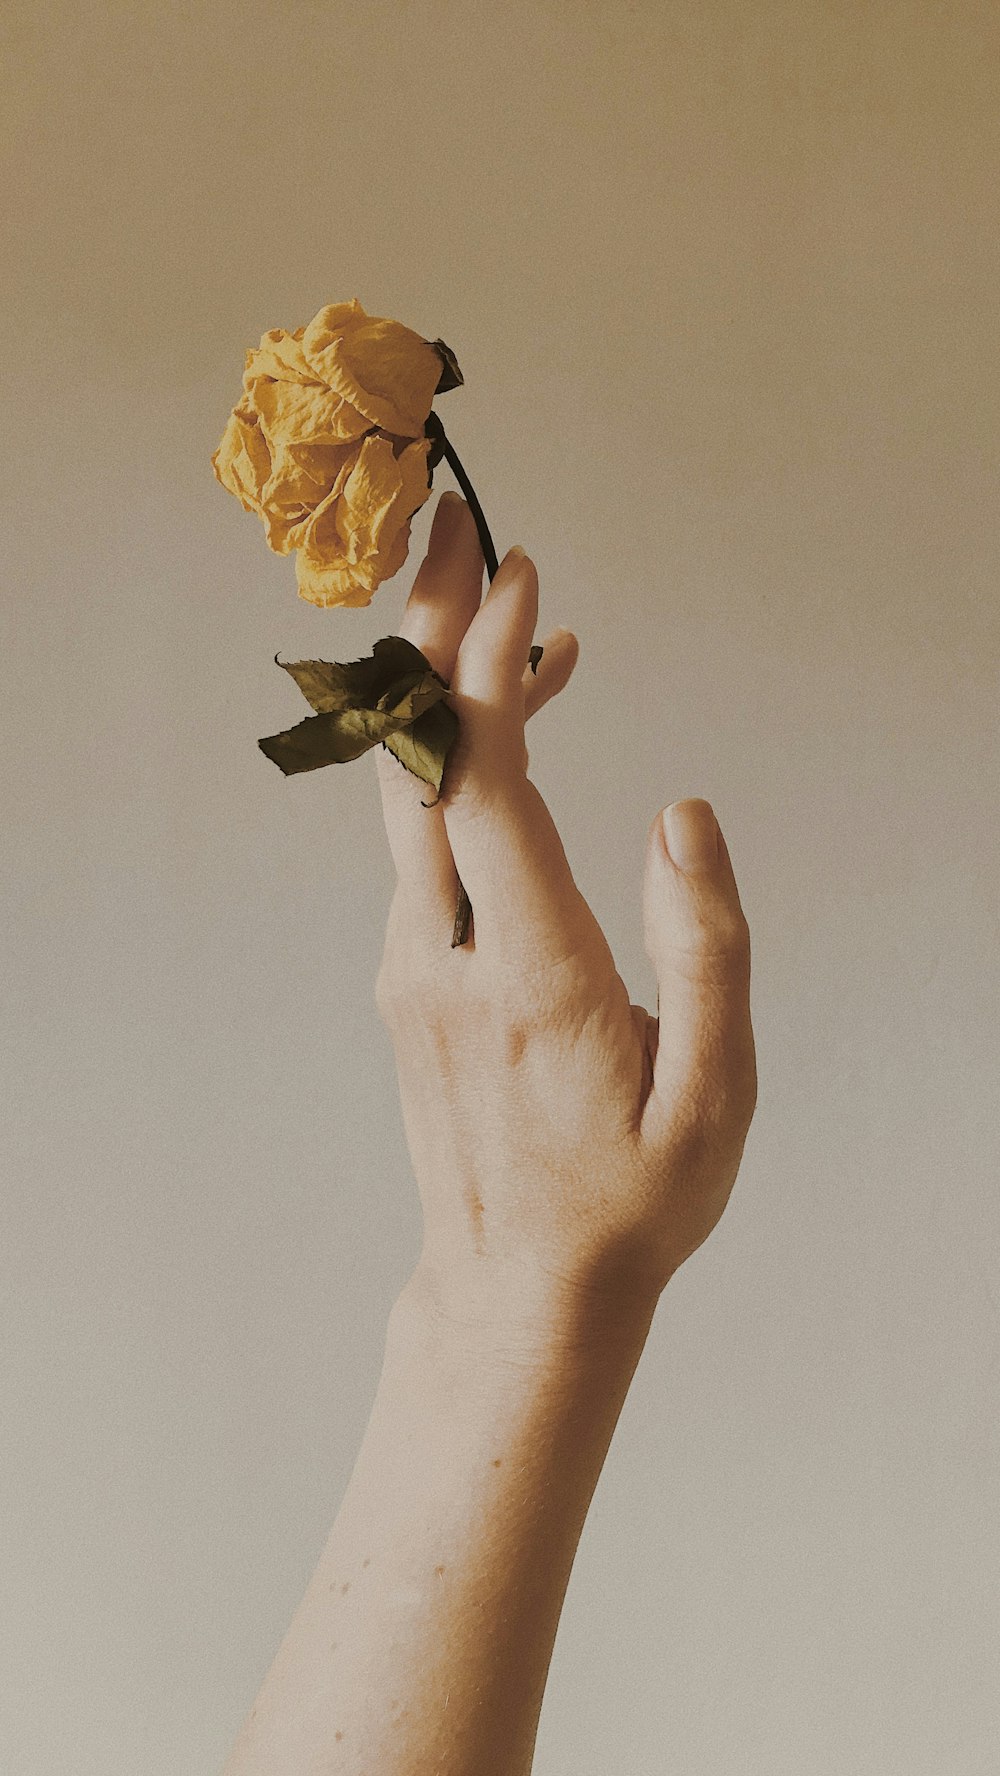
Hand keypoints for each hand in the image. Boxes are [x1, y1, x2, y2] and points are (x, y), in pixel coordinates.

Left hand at [373, 492, 756, 1342]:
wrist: (519, 1290)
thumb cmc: (630, 1198)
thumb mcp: (714, 1091)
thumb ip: (707, 947)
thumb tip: (683, 816)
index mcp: (530, 974)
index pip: (484, 789)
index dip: (488, 671)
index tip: (520, 578)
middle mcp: (446, 956)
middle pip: (417, 764)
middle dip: (433, 632)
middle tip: (464, 528)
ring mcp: (413, 965)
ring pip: (410, 796)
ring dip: (447, 688)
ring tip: (510, 603)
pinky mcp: (410, 975)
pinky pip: (423, 842)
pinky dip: (458, 762)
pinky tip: (518, 724)